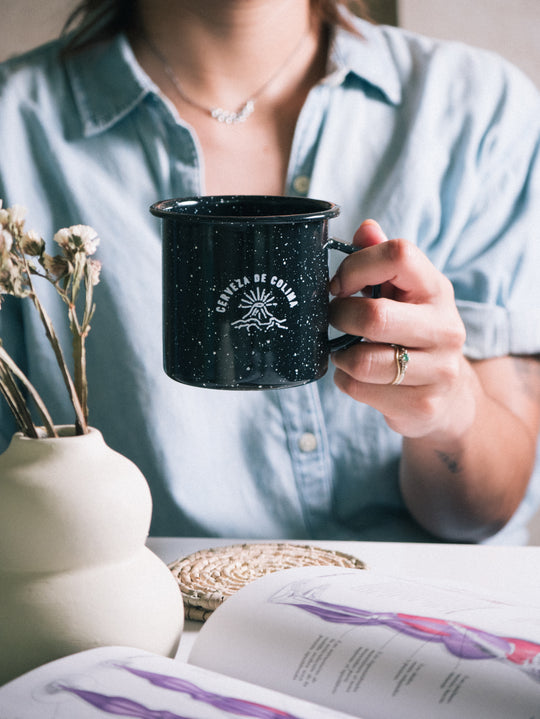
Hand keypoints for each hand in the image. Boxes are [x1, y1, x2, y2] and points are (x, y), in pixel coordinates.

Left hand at [329, 220, 469, 439]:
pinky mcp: (422, 405)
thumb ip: (383, 260)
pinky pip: (360, 389)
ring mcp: (438, 370)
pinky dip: (345, 380)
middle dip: (340, 316)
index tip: (339, 285)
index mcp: (436, 290)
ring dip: (339, 354)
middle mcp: (445, 328)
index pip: (399, 255)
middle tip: (335, 319)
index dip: (355, 266)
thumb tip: (365, 228)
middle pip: (374, 316)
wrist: (449, 398)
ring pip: (362, 361)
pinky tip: (356, 375)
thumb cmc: (415, 334)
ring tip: (344, 349)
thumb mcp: (406, 294)